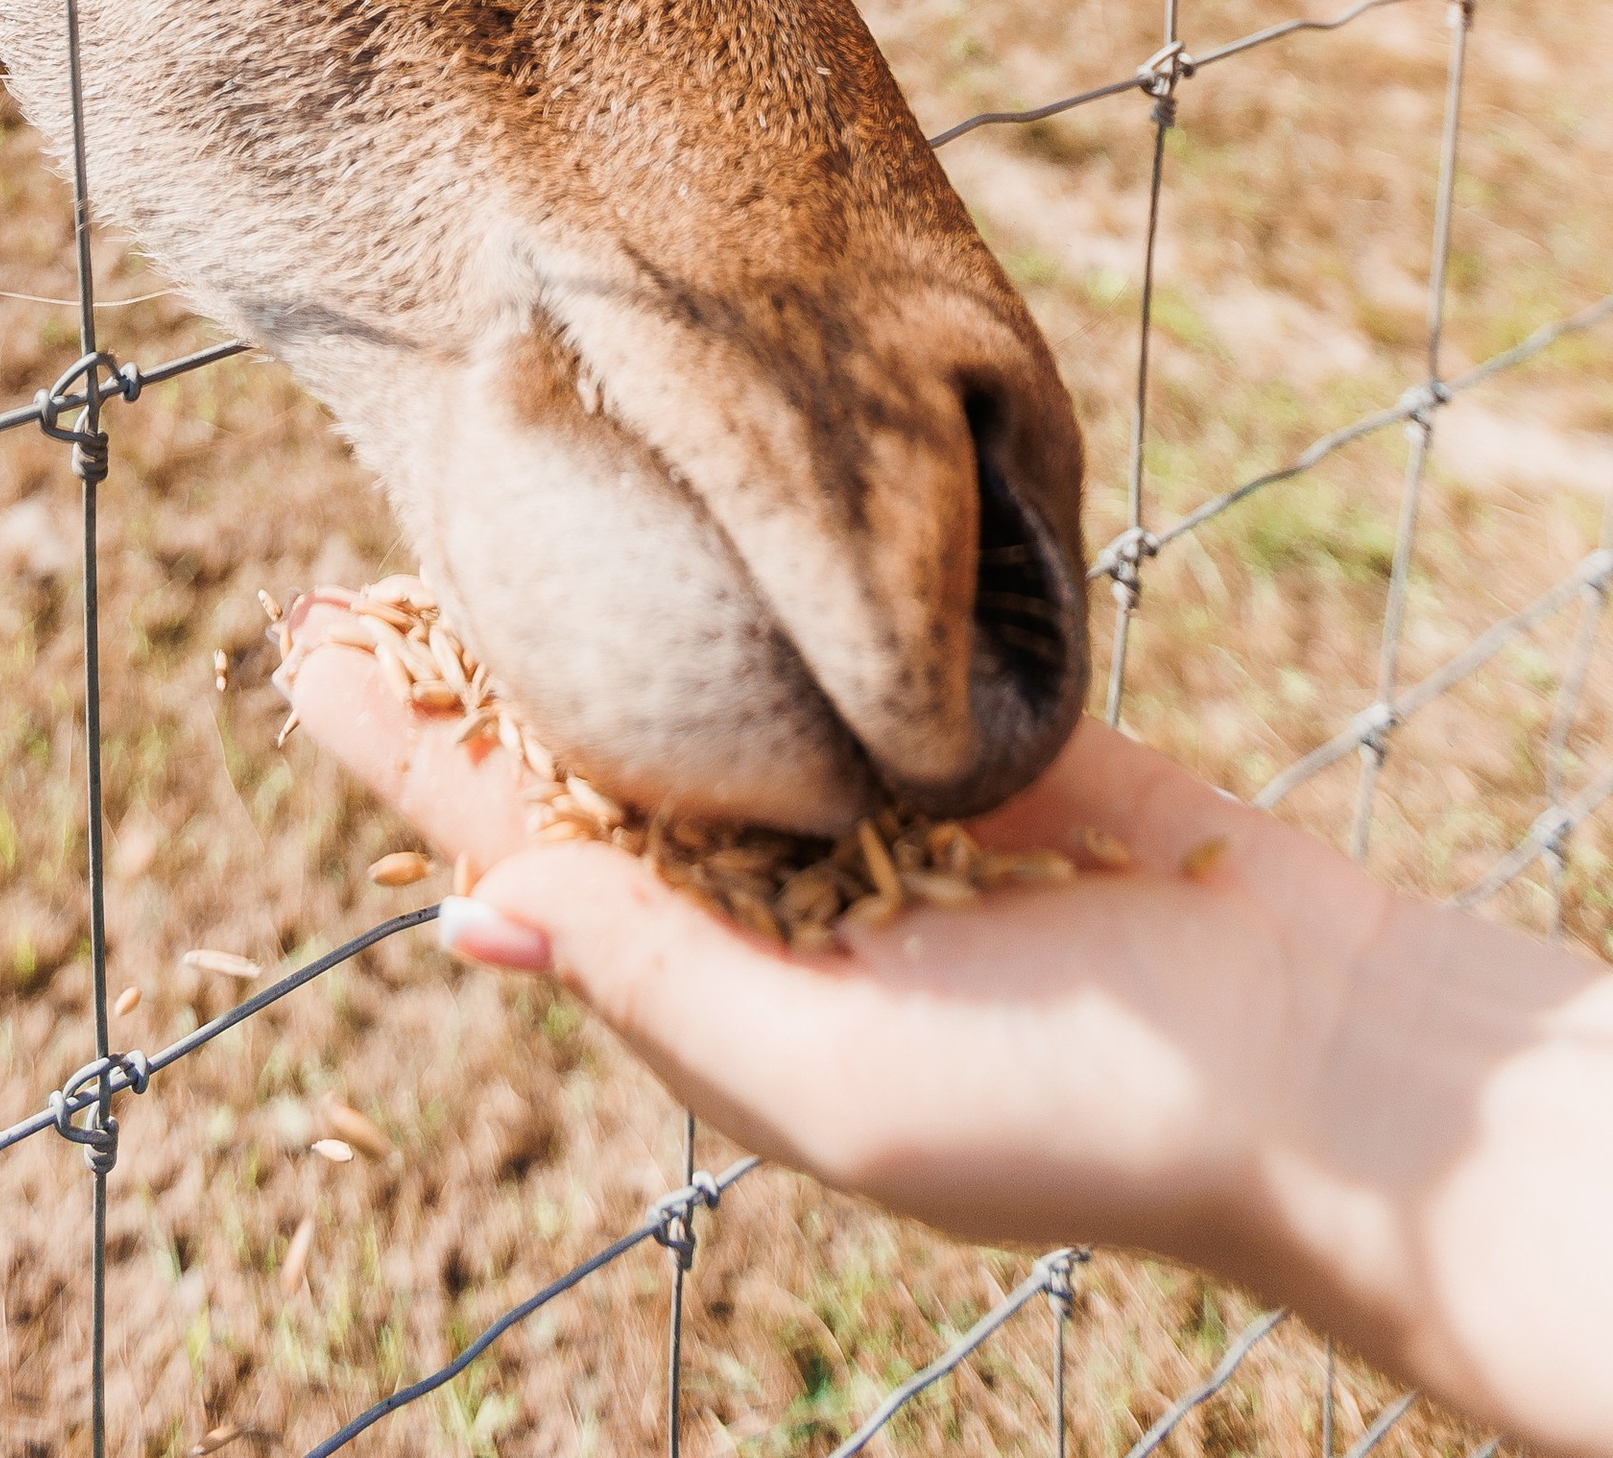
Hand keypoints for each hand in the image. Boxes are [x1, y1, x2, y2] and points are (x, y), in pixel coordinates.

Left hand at [285, 613, 1376, 1267]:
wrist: (1315, 1057)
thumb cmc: (1074, 1104)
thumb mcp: (836, 1072)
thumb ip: (661, 978)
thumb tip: (470, 923)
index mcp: (722, 997)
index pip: (518, 856)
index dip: (408, 755)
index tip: (297, 651)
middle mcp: (775, 906)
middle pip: (579, 768)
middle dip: (462, 678)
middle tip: (337, 572)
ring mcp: (868, 816)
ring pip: (682, 696)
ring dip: (575, 618)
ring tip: (467, 507)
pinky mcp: (963, 735)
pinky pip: (817, 656)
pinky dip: (733, 586)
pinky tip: (667, 508)